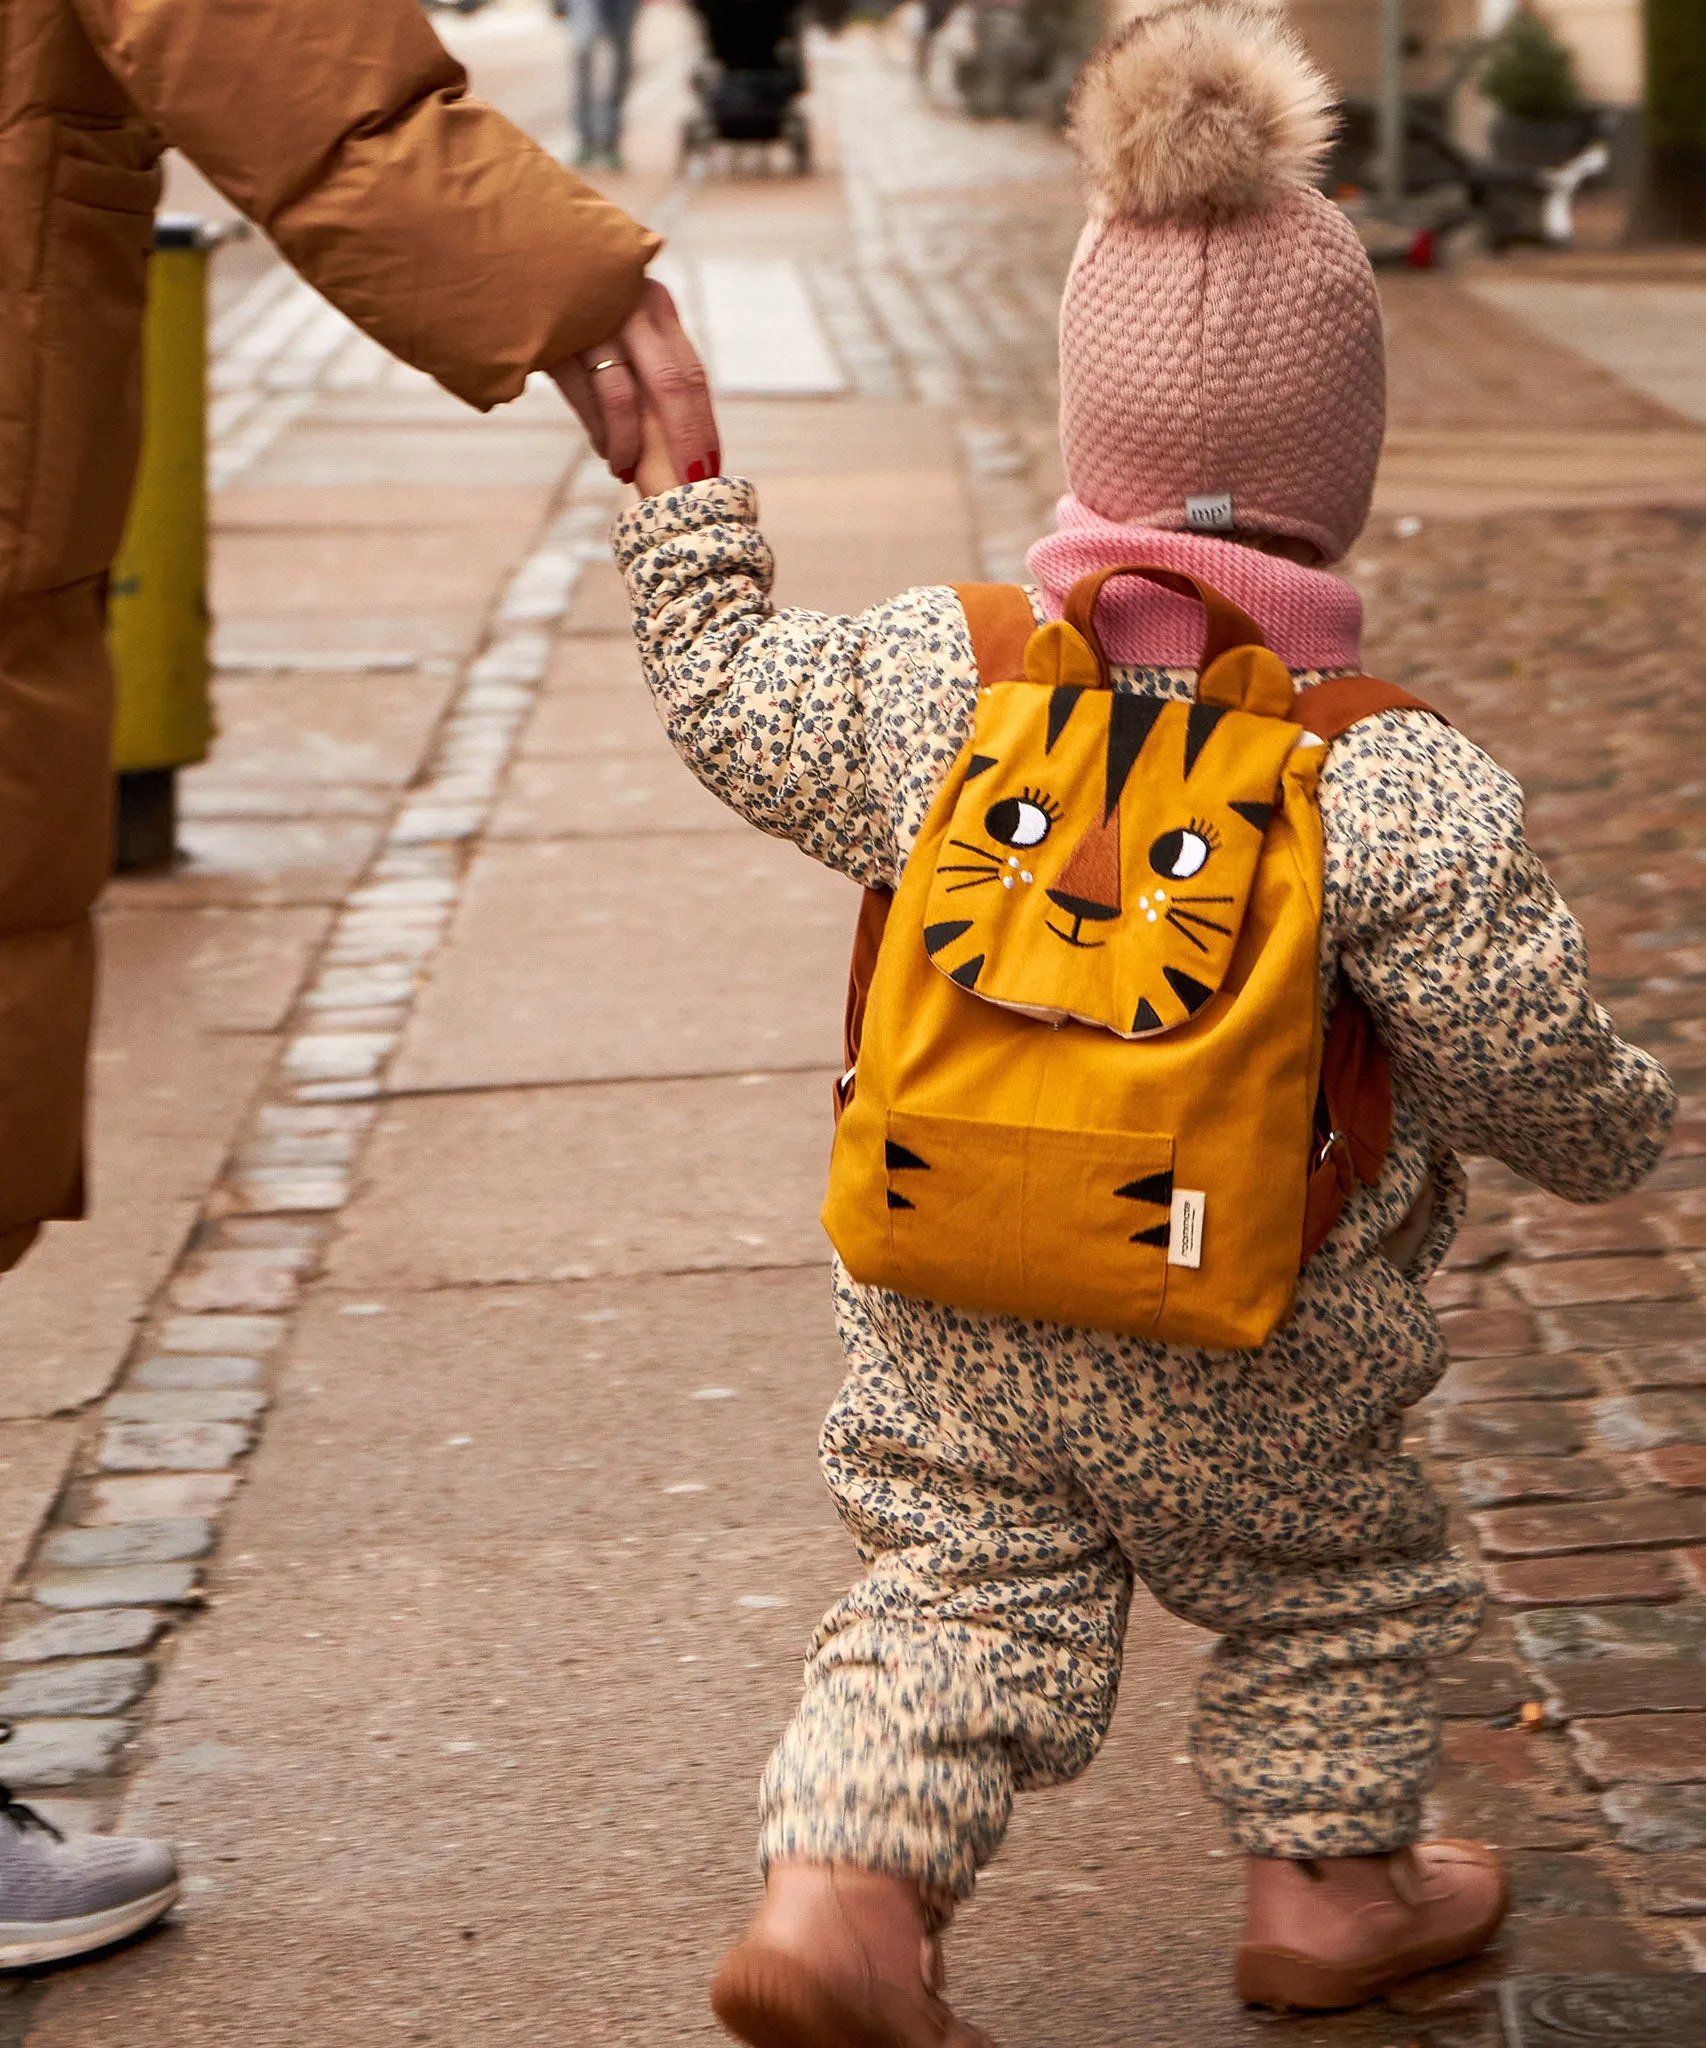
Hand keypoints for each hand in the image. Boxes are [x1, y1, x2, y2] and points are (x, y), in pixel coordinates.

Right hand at [549, 278, 717, 486]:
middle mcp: (629, 306)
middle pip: (670, 386)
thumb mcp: (621, 320)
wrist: (517, 259)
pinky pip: (584, 398)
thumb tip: (681, 434)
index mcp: (654, 305)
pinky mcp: (551, 337)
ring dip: (629, 446)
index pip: (690, 374)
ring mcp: (589, 319)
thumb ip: (651, 360)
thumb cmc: (578, 303)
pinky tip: (605, 451)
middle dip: (683, 443)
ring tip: (626, 472)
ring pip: (624, 398)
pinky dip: (599, 433)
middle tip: (685, 486)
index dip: (702, 427)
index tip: (710, 469)